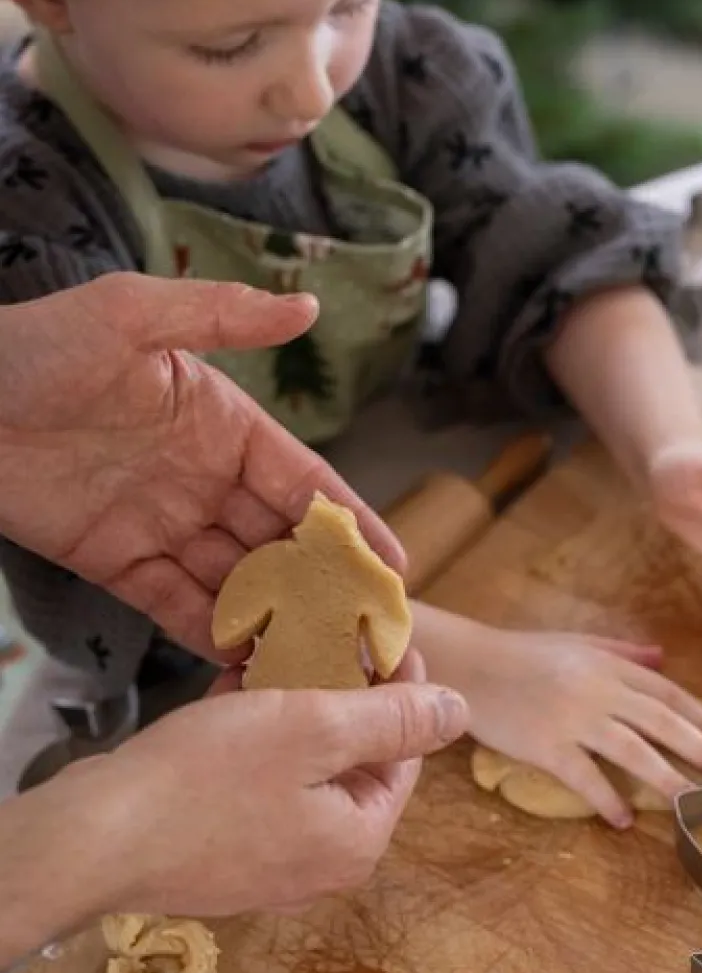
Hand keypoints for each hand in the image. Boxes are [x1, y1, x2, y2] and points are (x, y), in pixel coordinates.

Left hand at [0, 272, 405, 659]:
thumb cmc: (29, 346)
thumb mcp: (128, 313)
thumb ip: (221, 315)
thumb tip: (309, 307)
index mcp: (224, 424)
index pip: (306, 484)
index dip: (352, 526)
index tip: (394, 569)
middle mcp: (204, 479)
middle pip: (283, 544)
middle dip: (329, 589)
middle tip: (372, 638)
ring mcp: (162, 525)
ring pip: (238, 583)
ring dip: (280, 621)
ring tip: (323, 664)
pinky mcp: (115, 563)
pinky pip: (176, 606)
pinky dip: (212, 635)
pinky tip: (248, 665)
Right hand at [0, 653, 467, 963]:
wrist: (94, 838)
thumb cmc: (207, 781)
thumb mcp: (314, 729)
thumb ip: (393, 719)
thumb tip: (461, 711)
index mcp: (358, 841)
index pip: (404, 756)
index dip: (400, 690)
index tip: (386, 637)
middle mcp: (322, 866)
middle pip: (352, 766)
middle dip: (343, 700)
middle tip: (331, 639)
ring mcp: (267, 867)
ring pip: (300, 773)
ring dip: (294, 713)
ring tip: (283, 655)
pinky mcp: (218, 856)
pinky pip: (255, 789)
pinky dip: (252, 740)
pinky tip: (235, 689)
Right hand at [416, 608, 701, 827]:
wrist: (469, 665)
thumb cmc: (520, 654)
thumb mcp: (577, 643)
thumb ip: (622, 652)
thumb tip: (662, 658)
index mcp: (609, 666)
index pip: (666, 693)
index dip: (699, 716)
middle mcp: (598, 691)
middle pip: (660, 721)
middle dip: (697, 747)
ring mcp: (573, 718)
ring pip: (633, 751)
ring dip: (666, 778)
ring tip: (689, 803)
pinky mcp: (545, 746)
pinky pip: (585, 777)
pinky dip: (607, 800)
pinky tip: (623, 820)